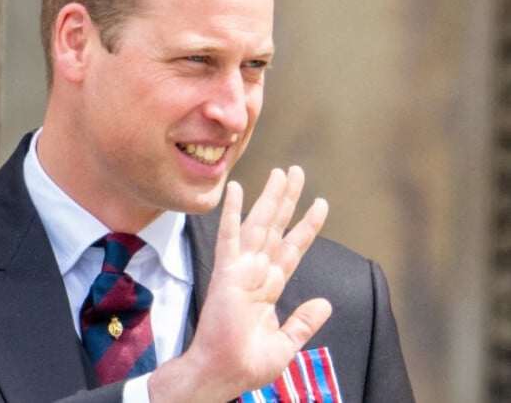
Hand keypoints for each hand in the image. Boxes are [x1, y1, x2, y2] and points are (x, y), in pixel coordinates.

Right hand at [149, 166, 330, 402]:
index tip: (321, 203)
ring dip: (270, 198)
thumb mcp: (286, 344)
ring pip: (259, 224)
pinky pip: (230, 236)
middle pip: (277, 226)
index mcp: (271, 285)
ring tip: (280, 173)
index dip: (308, 225)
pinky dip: (232, 213)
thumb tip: (324, 303)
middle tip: (296, 172)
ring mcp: (242, 268)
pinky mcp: (226, 272)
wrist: (222, 374)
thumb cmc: (247, 362)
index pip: (294, 247)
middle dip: (288, 199)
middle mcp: (258, 270)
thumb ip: (304, 321)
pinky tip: (237, 190)